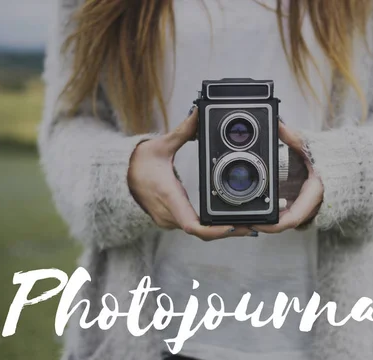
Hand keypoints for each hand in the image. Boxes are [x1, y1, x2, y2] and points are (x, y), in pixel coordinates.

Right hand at [128, 107, 251, 240]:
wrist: (117, 178)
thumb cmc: (137, 163)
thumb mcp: (160, 145)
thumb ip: (182, 131)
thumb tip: (197, 112)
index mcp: (169, 197)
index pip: (193, 225)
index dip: (215, 230)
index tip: (234, 226)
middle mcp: (170, 214)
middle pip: (204, 233)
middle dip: (231, 231)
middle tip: (255, 227)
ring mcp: (169, 221)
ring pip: (201, 233)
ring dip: (224, 231)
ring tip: (251, 225)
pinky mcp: (171, 220)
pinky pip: (195, 228)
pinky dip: (213, 227)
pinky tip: (232, 222)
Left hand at [252, 121, 323, 233]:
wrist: (351, 166)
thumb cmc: (334, 159)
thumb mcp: (311, 146)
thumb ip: (292, 136)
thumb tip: (277, 124)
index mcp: (314, 193)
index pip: (292, 218)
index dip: (273, 224)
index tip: (256, 222)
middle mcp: (312, 207)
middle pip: (284, 224)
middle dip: (264, 224)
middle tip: (243, 221)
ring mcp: (309, 210)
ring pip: (285, 222)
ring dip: (268, 221)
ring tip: (247, 218)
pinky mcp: (305, 208)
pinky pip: (289, 216)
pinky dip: (275, 216)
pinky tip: (262, 211)